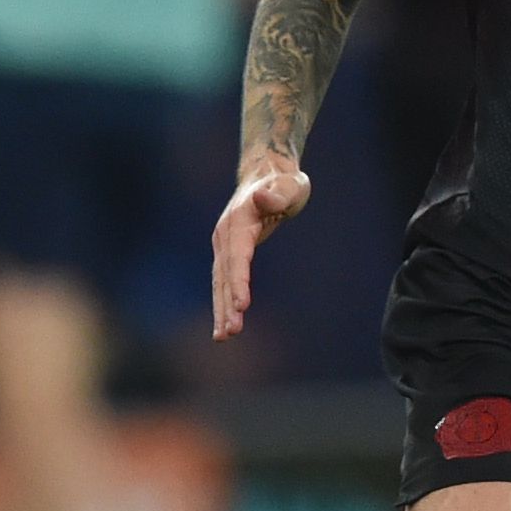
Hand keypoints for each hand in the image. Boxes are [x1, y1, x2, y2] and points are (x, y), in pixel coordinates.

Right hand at [210, 155, 311, 338]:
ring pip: (220, 282)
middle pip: (225, 274)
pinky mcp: (227, 252)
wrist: (266, 173)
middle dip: (227, 304)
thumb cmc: (284, 182)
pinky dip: (222, 303)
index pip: (238, 255)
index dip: (239, 281)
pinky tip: (224, 326)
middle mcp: (226, 234)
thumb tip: (264, 198)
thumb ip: (277, 194)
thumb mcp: (290, 185)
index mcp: (240, 220)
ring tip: (223, 337)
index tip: (242, 305)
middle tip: (231, 332)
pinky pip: (223, 281)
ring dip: (221, 310)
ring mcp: (224, 244)